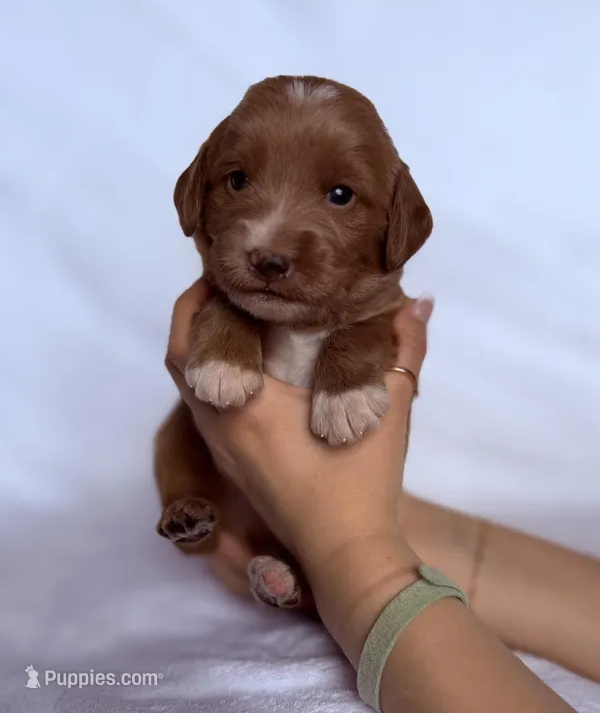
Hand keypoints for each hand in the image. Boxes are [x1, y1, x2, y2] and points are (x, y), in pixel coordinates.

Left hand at [166, 280, 433, 577]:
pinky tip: (253, 366)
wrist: (346, 552)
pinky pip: (204, 408)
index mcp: (246, 407)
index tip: (224, 273)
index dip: (198, 300)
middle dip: (195, 318)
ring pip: (189, 387)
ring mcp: (222, 450)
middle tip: (228, 289)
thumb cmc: (362, 482)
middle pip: (180, 361)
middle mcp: (220, 427)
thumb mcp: (391, 407)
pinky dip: (215, 377)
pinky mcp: (232, 466)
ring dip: (203, 349)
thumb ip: (404, 350)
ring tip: (239, 319)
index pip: (195, 341)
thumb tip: (419, 303)